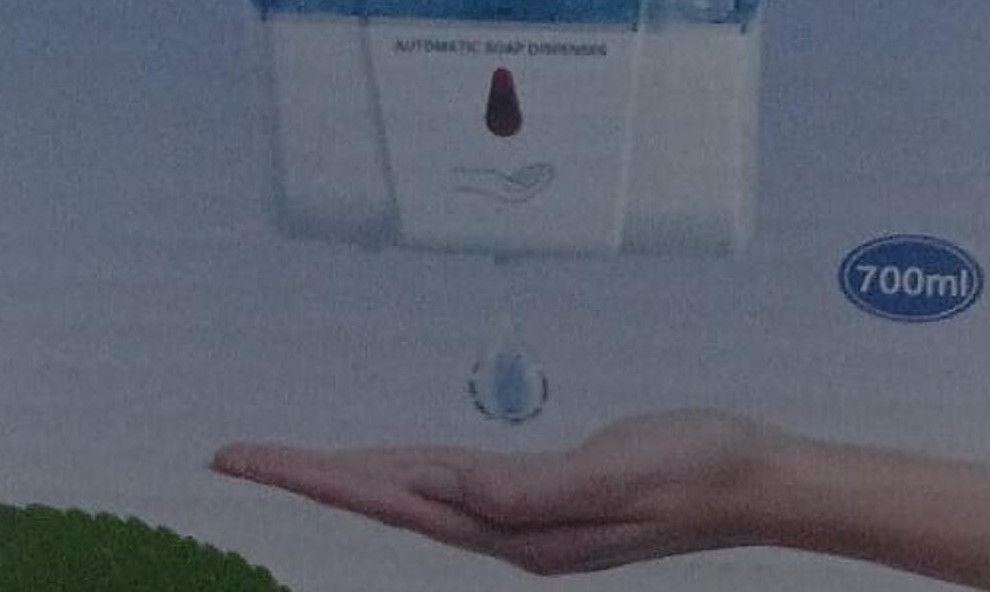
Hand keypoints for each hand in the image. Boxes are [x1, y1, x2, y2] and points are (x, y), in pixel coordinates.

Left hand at [213, 410, 779, 576]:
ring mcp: (526, 521)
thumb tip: (441, 492)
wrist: (756, 480)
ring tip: (291, 464)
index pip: (391, 500)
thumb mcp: (617, 470)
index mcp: (518, 529)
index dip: (314, 476)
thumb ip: (529, 489)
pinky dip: (406, 473)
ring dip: (349, 479)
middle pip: (386, 503)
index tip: (244, 459)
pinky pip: (453, 486)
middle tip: (233, 456)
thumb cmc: (696, 465)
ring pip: (413, 499)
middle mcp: (509, 533)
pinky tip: (396, 467)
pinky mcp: (545, 501)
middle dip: (309, 477)